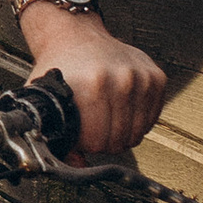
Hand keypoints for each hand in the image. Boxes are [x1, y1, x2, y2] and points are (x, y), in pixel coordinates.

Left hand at [21, 11, 166, 159]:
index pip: (98, 143)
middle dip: (103, 140)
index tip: (80, 133)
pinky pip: (151, 120)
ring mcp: (142, 77)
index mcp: (93, 85)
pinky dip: (137, 121)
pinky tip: (121, 109)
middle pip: (119, 140)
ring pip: (137, 133)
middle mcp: (122, 79)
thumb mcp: (46, 100)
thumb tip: (77, 166)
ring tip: (105, 117)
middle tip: (92, 125)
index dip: (86, 143)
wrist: (76, 35)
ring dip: (121, 133)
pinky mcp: (157, 77)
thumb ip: (54, 136)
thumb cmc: (62, 66)